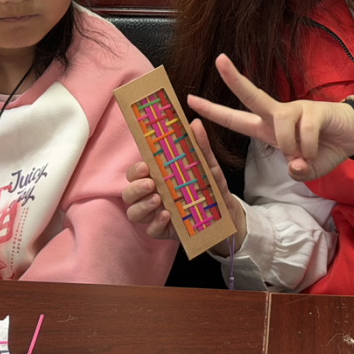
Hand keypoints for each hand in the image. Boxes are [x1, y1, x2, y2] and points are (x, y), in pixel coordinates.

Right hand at [123, 118, 246, 254]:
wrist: (225, 213)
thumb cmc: (210, 185)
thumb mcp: (207, 165)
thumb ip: (200, 146)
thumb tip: (195, 123)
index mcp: (157, 177)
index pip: (135, 173)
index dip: (135, 170)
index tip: (145, 166)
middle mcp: (151, 195)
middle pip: (128, 193)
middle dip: (135, 188)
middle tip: (151, 184)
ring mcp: (155, 214)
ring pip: (133, 213)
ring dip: (141, 206)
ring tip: (158, 200)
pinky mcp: (164, 230)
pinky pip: (150, 230)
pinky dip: (155, 223)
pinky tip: (167, 216)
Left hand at [186, 54, 353, 182]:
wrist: (353, 136)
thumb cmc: (324, 149)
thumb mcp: (306, 170)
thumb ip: (297, 172)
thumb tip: (293, 164)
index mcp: (268, 129)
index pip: (236, 119)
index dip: (213, 112)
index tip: (191, 101)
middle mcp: (278, 114)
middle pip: (252, 95)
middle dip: (234, 78)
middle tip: (218, 59)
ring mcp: (296, 109)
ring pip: (280, 123)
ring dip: (291, 146)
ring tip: (303, 155)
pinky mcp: (314, 109)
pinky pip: (305, 131)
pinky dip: (309, 147)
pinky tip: (317, 148)